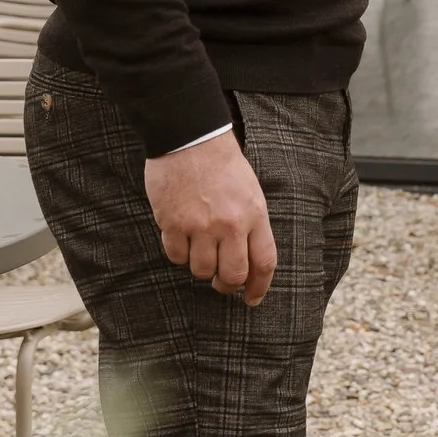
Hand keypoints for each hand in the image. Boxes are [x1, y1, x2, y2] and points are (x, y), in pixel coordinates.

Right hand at [144, 133, 276, 304]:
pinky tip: (181, 236)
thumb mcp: (250, 192)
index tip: (253, 299)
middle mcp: (230, 224)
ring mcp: (200, 225)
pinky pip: (176, 256)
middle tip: (221, 284)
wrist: (191, 138)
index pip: (264, 263)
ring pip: (201, 270)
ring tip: (200, 249)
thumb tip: (248, 260)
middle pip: (232, 275)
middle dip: (227, 286)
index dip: (260, 287)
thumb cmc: (222, 164)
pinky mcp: (173, 223)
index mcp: (255, 214)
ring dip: (200, 267)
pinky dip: (178, 253)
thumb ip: (251, 225)